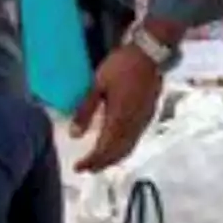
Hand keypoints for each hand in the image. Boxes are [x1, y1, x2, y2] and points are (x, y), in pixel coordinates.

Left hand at [71, 44, 161, 173]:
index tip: (78, 167)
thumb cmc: (120, 66)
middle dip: (101, 164)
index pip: (103, 150)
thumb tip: (73, 136)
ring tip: (99, 161)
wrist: (149, 54)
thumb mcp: (97, 85)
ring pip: (128, 149)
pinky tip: (116, 145)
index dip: (91, 161)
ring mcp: (143, 122)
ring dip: (113, 158)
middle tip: (86, 168)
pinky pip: (135, 140)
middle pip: (117, 153)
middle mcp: (133, 125)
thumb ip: (85, 111)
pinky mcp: (148, 116)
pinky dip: (123, 149)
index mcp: (118, 119)